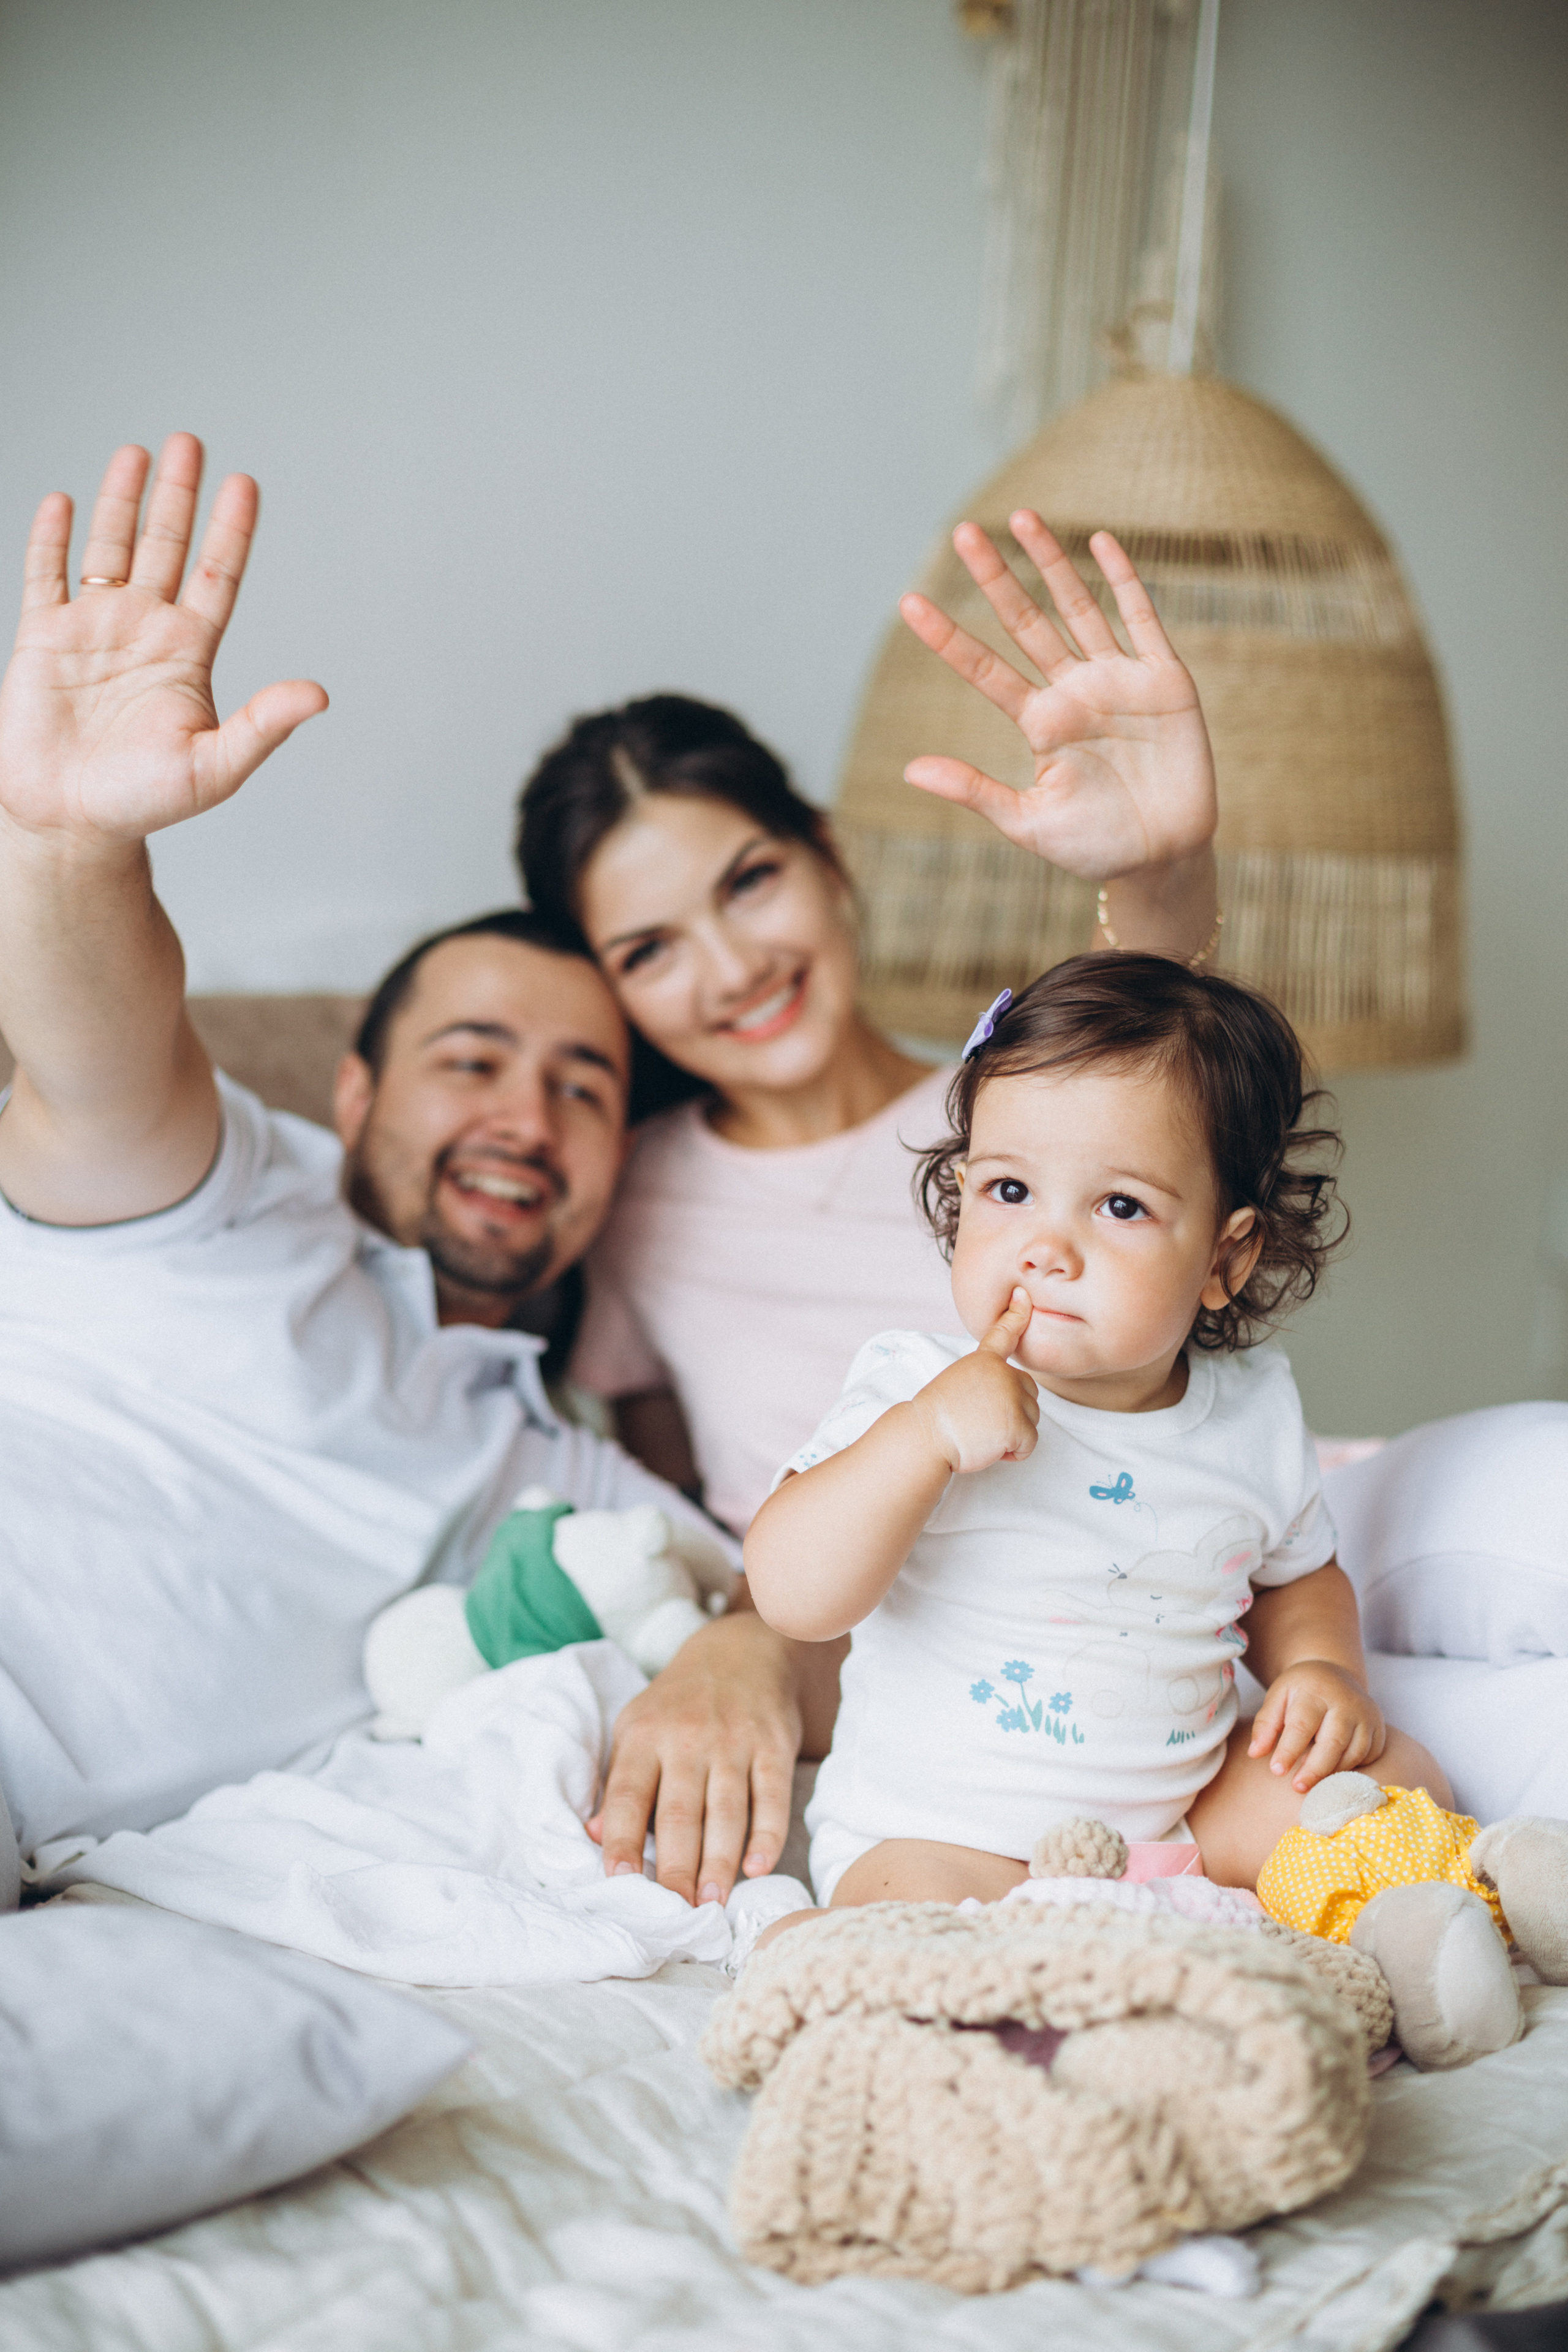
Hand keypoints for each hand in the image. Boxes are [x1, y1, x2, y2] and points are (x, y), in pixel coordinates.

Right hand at [0, 435, 325, 847]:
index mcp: (188, 654)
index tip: (245, 483)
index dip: (231, 530)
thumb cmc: (144, 802)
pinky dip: (51, 538)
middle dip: (178, 495)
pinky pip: (44, 575)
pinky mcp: (43, 638)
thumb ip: (264, 725)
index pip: (217, 576)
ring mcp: (93, 628)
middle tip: (189, 442)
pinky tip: (62, 501)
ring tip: (138, 452)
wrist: (71, 821)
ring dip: (123, 501)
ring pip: (111, 547)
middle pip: (166, 546)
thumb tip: (319, 695)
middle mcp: (144, 630)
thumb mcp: (215, 766)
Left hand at [587, 1609, 802, 1906]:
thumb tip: (594, 1836)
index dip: (621, 1840)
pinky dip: (767, 1835)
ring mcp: (734, 1741)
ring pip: (726, 1811)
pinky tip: (757, 1868)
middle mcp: (688, 1738)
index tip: (618, 1882)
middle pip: (679, 1813)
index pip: (627, 1796)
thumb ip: (619, 1783)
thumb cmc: (679, 1704)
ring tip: (712, 1902)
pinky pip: (771, 1797)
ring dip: (719, 1862)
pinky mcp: (774, 1745)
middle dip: (676, 1868)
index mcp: (645, 1736)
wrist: (741, 1651)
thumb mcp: (637, 1729)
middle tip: (676, 1912)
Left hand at [898, 514, 1216, 881]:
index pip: (985, 670)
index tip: (908, 603)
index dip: (948, 638)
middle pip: (1027, 622)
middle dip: (995, 579)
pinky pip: (1143, 619)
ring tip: (1022, 517)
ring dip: (1051, 563)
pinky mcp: (1165, 681)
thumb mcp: (1028, 822)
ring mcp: (1119, 680)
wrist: (1164, 859)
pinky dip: (1125, 580)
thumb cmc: (1095, 846)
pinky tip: (1100, 543)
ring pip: (1079, 607)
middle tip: (962, 534)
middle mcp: (1074, 691)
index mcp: (1039, 723)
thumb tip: (910, 769)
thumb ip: (975, 792)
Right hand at [914, 1288, 1039, 1473]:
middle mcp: (1002, 1373)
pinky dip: (1014, 1453)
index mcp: (983, 1361)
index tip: (1023, 1295)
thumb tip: (1007, 1392)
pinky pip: (1030, 1444)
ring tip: (981, 1434)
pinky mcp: (1017, 1423)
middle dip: (1014, 1412)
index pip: (1003, 1333)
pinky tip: (988, 1447)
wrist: (924, 1438)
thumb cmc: (937, 1419)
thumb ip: (986, 1380)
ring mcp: (1011, 1397)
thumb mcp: (959, 1384)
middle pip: (1029, 1393)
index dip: (1017, 1314)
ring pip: (1032, 1420)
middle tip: (981, 1422)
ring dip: (1012, 1434)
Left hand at [1249, 1660, 1386, 1793]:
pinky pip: (1367, 1756)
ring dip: (1331, 1772)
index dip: (1289, 1750)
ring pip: (1353, 1753)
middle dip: (1314, 1769)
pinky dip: (1349, 1768)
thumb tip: (1255, 1753)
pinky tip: (1332, 1771)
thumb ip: (1266, 1724)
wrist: (1334, 1674)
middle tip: (1297, 1787)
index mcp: (1316, 1691)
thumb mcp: (1278, 1697)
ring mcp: (1367, 1716)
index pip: (1302, 1724)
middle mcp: (1346, 1702)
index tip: (1276, 1770)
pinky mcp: (1379, 1729)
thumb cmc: (1301, 1690)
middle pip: (1333, 1742)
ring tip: (1311, 1781)